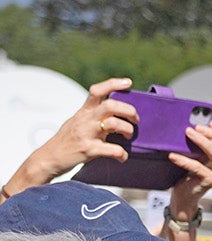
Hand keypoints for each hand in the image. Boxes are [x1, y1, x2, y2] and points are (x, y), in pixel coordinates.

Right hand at [5, 77, 135, 194]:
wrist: (48, 157)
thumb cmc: (67, 140)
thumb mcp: (78, 121)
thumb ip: (93, 115)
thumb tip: (116, 111)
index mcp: (84, 111)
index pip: (97, 90)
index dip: (113, 84)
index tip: (128, 82)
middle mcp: (85, 120)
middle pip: (111, 105)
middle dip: (129, 111)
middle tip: (135, 120)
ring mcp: (86, 134)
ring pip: (113, 124)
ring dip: (128, 130)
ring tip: (128, 137)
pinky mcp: (88, 150)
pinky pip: (112, 150)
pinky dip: (122, 154)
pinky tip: (122, 157)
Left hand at [165, 119, 211, 227]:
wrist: (185, 196)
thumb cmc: (189, 172)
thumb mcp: (196, 154)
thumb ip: (199, 142)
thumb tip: (189, 121)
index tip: (210, 122)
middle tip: (197, 127)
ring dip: (201, 140)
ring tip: (187, 132)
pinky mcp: (210, 181)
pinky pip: (197, 167)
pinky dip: (183, 160)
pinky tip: (172, 156)